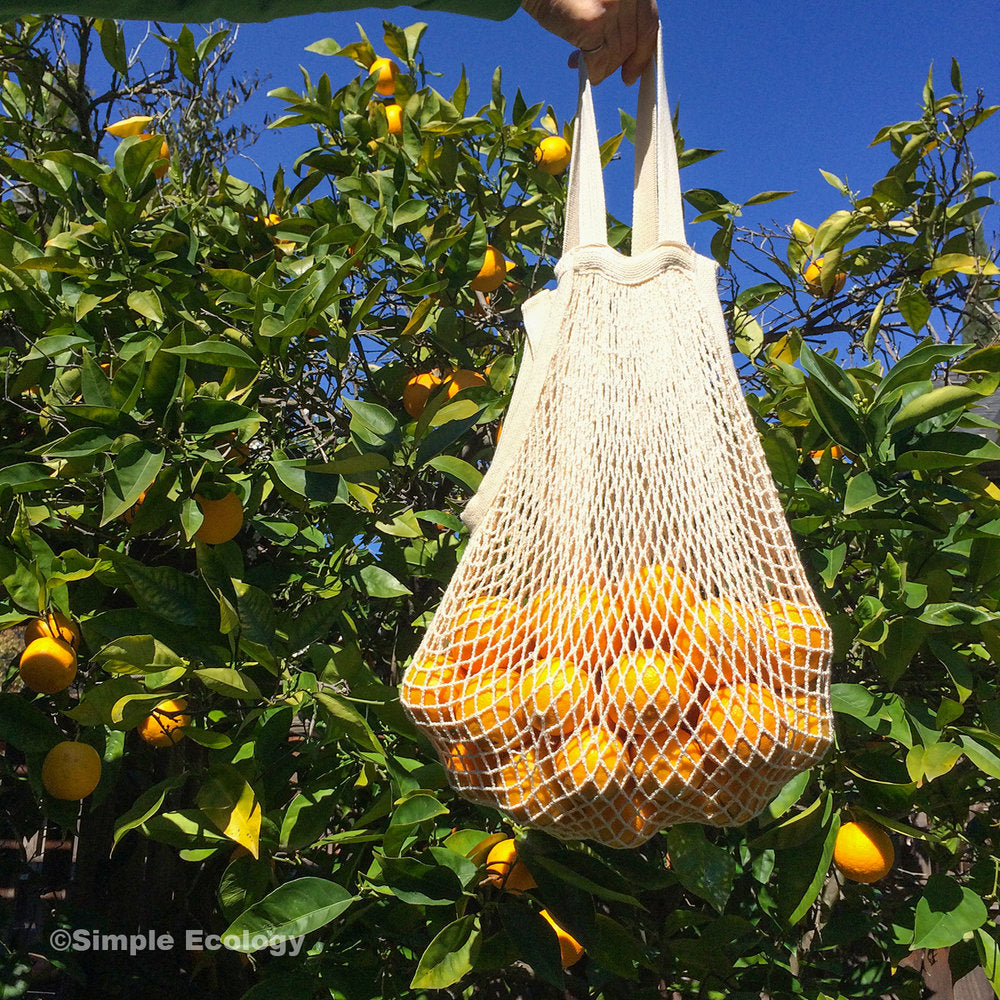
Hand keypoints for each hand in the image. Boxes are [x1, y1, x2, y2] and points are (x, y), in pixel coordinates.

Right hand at [520, 0, 658, 85]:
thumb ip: (617, 12)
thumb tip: (623, 52)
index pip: (649, 23)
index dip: (642, 53)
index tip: (631, 74)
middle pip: (633, 41)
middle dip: (618, 63)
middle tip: (603, 74)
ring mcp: (612, 6)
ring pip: (616, 53)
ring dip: (601, 67)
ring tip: (582, 63)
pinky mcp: (593, 22)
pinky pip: (598, 60)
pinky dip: (592, 71)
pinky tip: (579, 67)